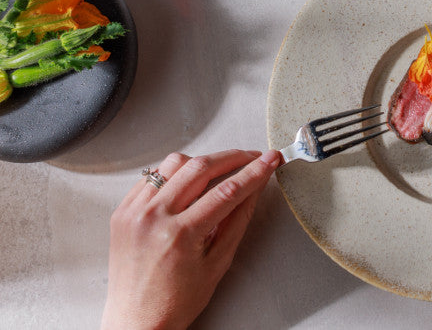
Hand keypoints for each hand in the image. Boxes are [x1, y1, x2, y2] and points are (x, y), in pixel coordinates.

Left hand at [101, 148, 280, 329]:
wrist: (136, 322)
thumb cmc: (175, 302)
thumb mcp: (218, 262)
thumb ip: (238, 218)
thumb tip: (255, 187)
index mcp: (179, 235)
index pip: (227, 191)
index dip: (254, 172)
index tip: (269, 160)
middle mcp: (152, 218)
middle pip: (201, 167)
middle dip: (233, 158)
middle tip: (252, 157)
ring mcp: (133, 212)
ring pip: (175, 163)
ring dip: (203, 161)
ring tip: (221, 169)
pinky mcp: (122, 211)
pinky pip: (152, 176)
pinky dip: (174, 173)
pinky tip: (189, 181)